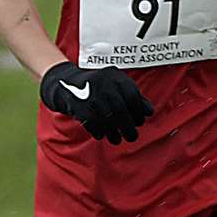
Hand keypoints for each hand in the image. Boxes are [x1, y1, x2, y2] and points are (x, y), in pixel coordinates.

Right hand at [39, 62, 153, 144]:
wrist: (67, 82)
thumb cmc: (100, 86)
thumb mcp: (117, 83)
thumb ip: (134, 95)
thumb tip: (149, 112)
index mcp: (115, 77)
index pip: (132, 96)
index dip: (138, 112)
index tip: (139, 122)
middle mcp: (103, 84)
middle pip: (120, 110)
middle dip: (128, 127)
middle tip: (132, 137)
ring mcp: (90, 95)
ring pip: (107, 119)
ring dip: (114, 133)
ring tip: (117, 139)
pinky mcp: (79, 106)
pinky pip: (93, 124)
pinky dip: (99, 132)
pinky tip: (102, 135)